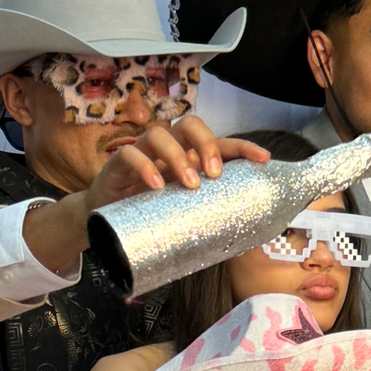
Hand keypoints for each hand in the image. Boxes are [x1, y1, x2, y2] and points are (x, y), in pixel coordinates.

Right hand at [85, 115, 271, 208]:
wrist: (107, 226)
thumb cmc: (151, 216)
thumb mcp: (183, 216)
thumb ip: (208, 221)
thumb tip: (246, 245)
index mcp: (189, 159)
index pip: (219, 144)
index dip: (242, 147)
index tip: (263, 158)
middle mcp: (168, 150)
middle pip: (189, 124)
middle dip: (207, 143)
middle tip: (215, 174)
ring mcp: (142, 154)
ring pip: (160, 135)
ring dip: (179, 156)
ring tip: (190, 184)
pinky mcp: (118, 165)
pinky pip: (130, 155)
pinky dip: (145, 166)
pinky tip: (157, 186)